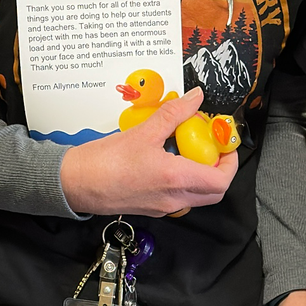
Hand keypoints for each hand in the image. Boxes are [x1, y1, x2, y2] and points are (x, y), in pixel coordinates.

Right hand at [60, 87, 238, 217]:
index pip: (221, 181)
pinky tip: (168, 159)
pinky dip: (182, 179)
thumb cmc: (103, 162)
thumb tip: (195, 99)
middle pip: (214, 192)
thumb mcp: (144, 131)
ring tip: (188, 150)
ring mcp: (163, 207)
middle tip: (211, 147)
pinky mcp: (152, 207)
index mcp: (175, 179)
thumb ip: (174, 114)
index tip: (224, 144)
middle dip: (219, 169)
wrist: (75, 183)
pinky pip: (178, 197)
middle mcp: (173, 198)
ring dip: (200, 175)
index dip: (230, 162)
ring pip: (196, 195)